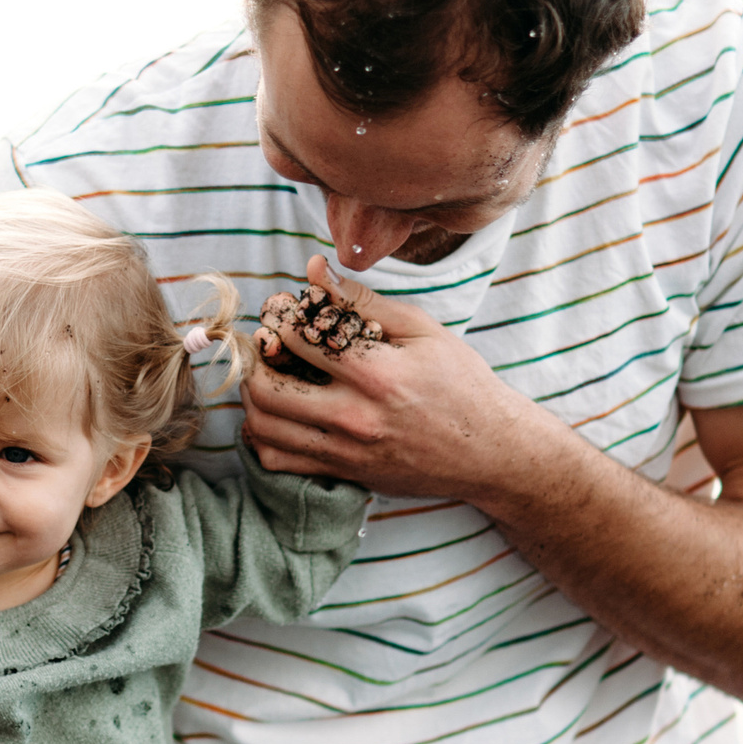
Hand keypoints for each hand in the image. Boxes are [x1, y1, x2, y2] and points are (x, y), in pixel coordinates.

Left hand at [245, 256, 550, 502]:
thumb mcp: (423, 331)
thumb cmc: (462, 384)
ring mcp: (346, 451)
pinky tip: (276, 416)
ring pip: (263, 427)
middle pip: (267, 387)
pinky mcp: (343, 474)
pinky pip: (277, 461)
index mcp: (376, 372)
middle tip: (263, 345)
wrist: (490, 451)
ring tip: (265, 375)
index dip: (278, 317)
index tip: (280, 310)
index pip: (297, 338)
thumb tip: (315, 269)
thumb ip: (363, 301)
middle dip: (255, 359)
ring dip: (252, 396)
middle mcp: (355, 416)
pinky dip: (263, 437)